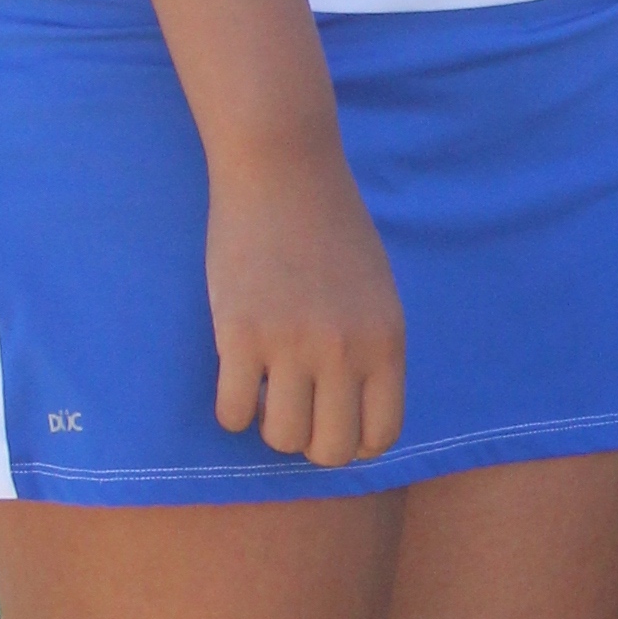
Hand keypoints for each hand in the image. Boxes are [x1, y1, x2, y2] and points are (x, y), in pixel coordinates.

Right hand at [207, 136, 407, 467]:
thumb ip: (372, 348)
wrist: (283, 169)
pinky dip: (232, 411)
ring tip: (265, 391)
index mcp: (386, 340)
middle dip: (311, 443)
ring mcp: (292, 344)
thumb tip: (355, 413)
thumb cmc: (330, 226)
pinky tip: (236, 379)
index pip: (382, 434)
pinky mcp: (239, 334)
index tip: (332, 424)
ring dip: (269, 426)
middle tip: (295, 410)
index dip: (355, 443)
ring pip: (282, 438)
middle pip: (331, 449)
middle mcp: (345, 349)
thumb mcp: (376, 291)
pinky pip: (232, 413)